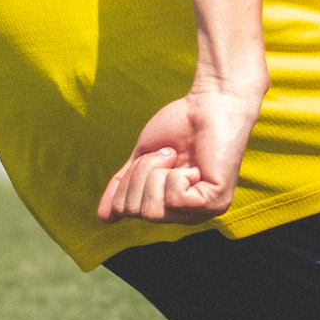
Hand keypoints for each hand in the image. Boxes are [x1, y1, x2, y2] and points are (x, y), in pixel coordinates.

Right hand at [97, 71, 266, 225]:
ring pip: (152, 209)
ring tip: (180, 157)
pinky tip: (196, 166)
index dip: (129, 177)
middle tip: (169, 153)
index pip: (124, 209)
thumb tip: (103, 218)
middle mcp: (185, 216)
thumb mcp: (142, 158)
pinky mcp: (216, 203)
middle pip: (136, 210)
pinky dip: (177, 176)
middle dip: (143, 173)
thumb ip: (124, 186)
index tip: (156, 153)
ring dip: (158, 172)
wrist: (210, 102)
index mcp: (168, 208)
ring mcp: (202, 212)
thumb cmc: (180, 125)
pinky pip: (175, 200)